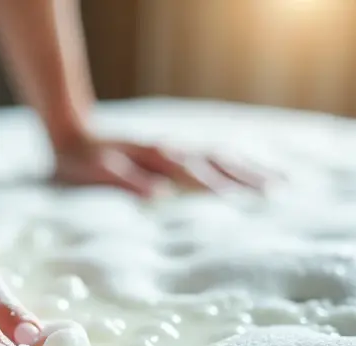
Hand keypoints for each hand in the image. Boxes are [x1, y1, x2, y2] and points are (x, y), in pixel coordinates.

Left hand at [52, 134, 267, 196]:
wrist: (73, 135)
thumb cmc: (82, 162)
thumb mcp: (97, 173)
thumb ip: (128, 182)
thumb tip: (160, 195)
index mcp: (158, 157)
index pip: (197, 175)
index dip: (221, 188)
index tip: (248, 202)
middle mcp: (173, 150)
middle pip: (220, 163)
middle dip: (250, 178)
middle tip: (282, 192)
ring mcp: (176, 149)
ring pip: (222, 158)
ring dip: (251, 170)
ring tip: (281, 182)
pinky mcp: (174, 152)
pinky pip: (213, 157)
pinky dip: (236, 163)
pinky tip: (249, 170)